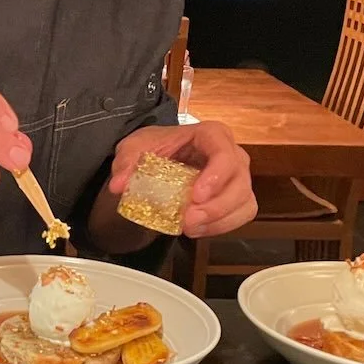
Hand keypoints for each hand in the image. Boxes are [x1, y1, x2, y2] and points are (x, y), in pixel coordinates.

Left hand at [108, 122, 255, 237]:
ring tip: (188, 227)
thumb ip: (127, 162)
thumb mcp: (135, 147)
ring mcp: (237, 177)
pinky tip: (196, 229)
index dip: (216, 175)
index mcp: (211, 134)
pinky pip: (242, 215)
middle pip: (239, 181)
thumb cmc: (157, 147)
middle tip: (187, 220)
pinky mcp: (237, 198)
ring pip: (244, 201)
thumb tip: (119, 184)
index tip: (196, 195)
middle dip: (215, 206)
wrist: (162, 159)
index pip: (223, 151)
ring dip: (218, 220)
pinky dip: (221, 226)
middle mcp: (231, 153)